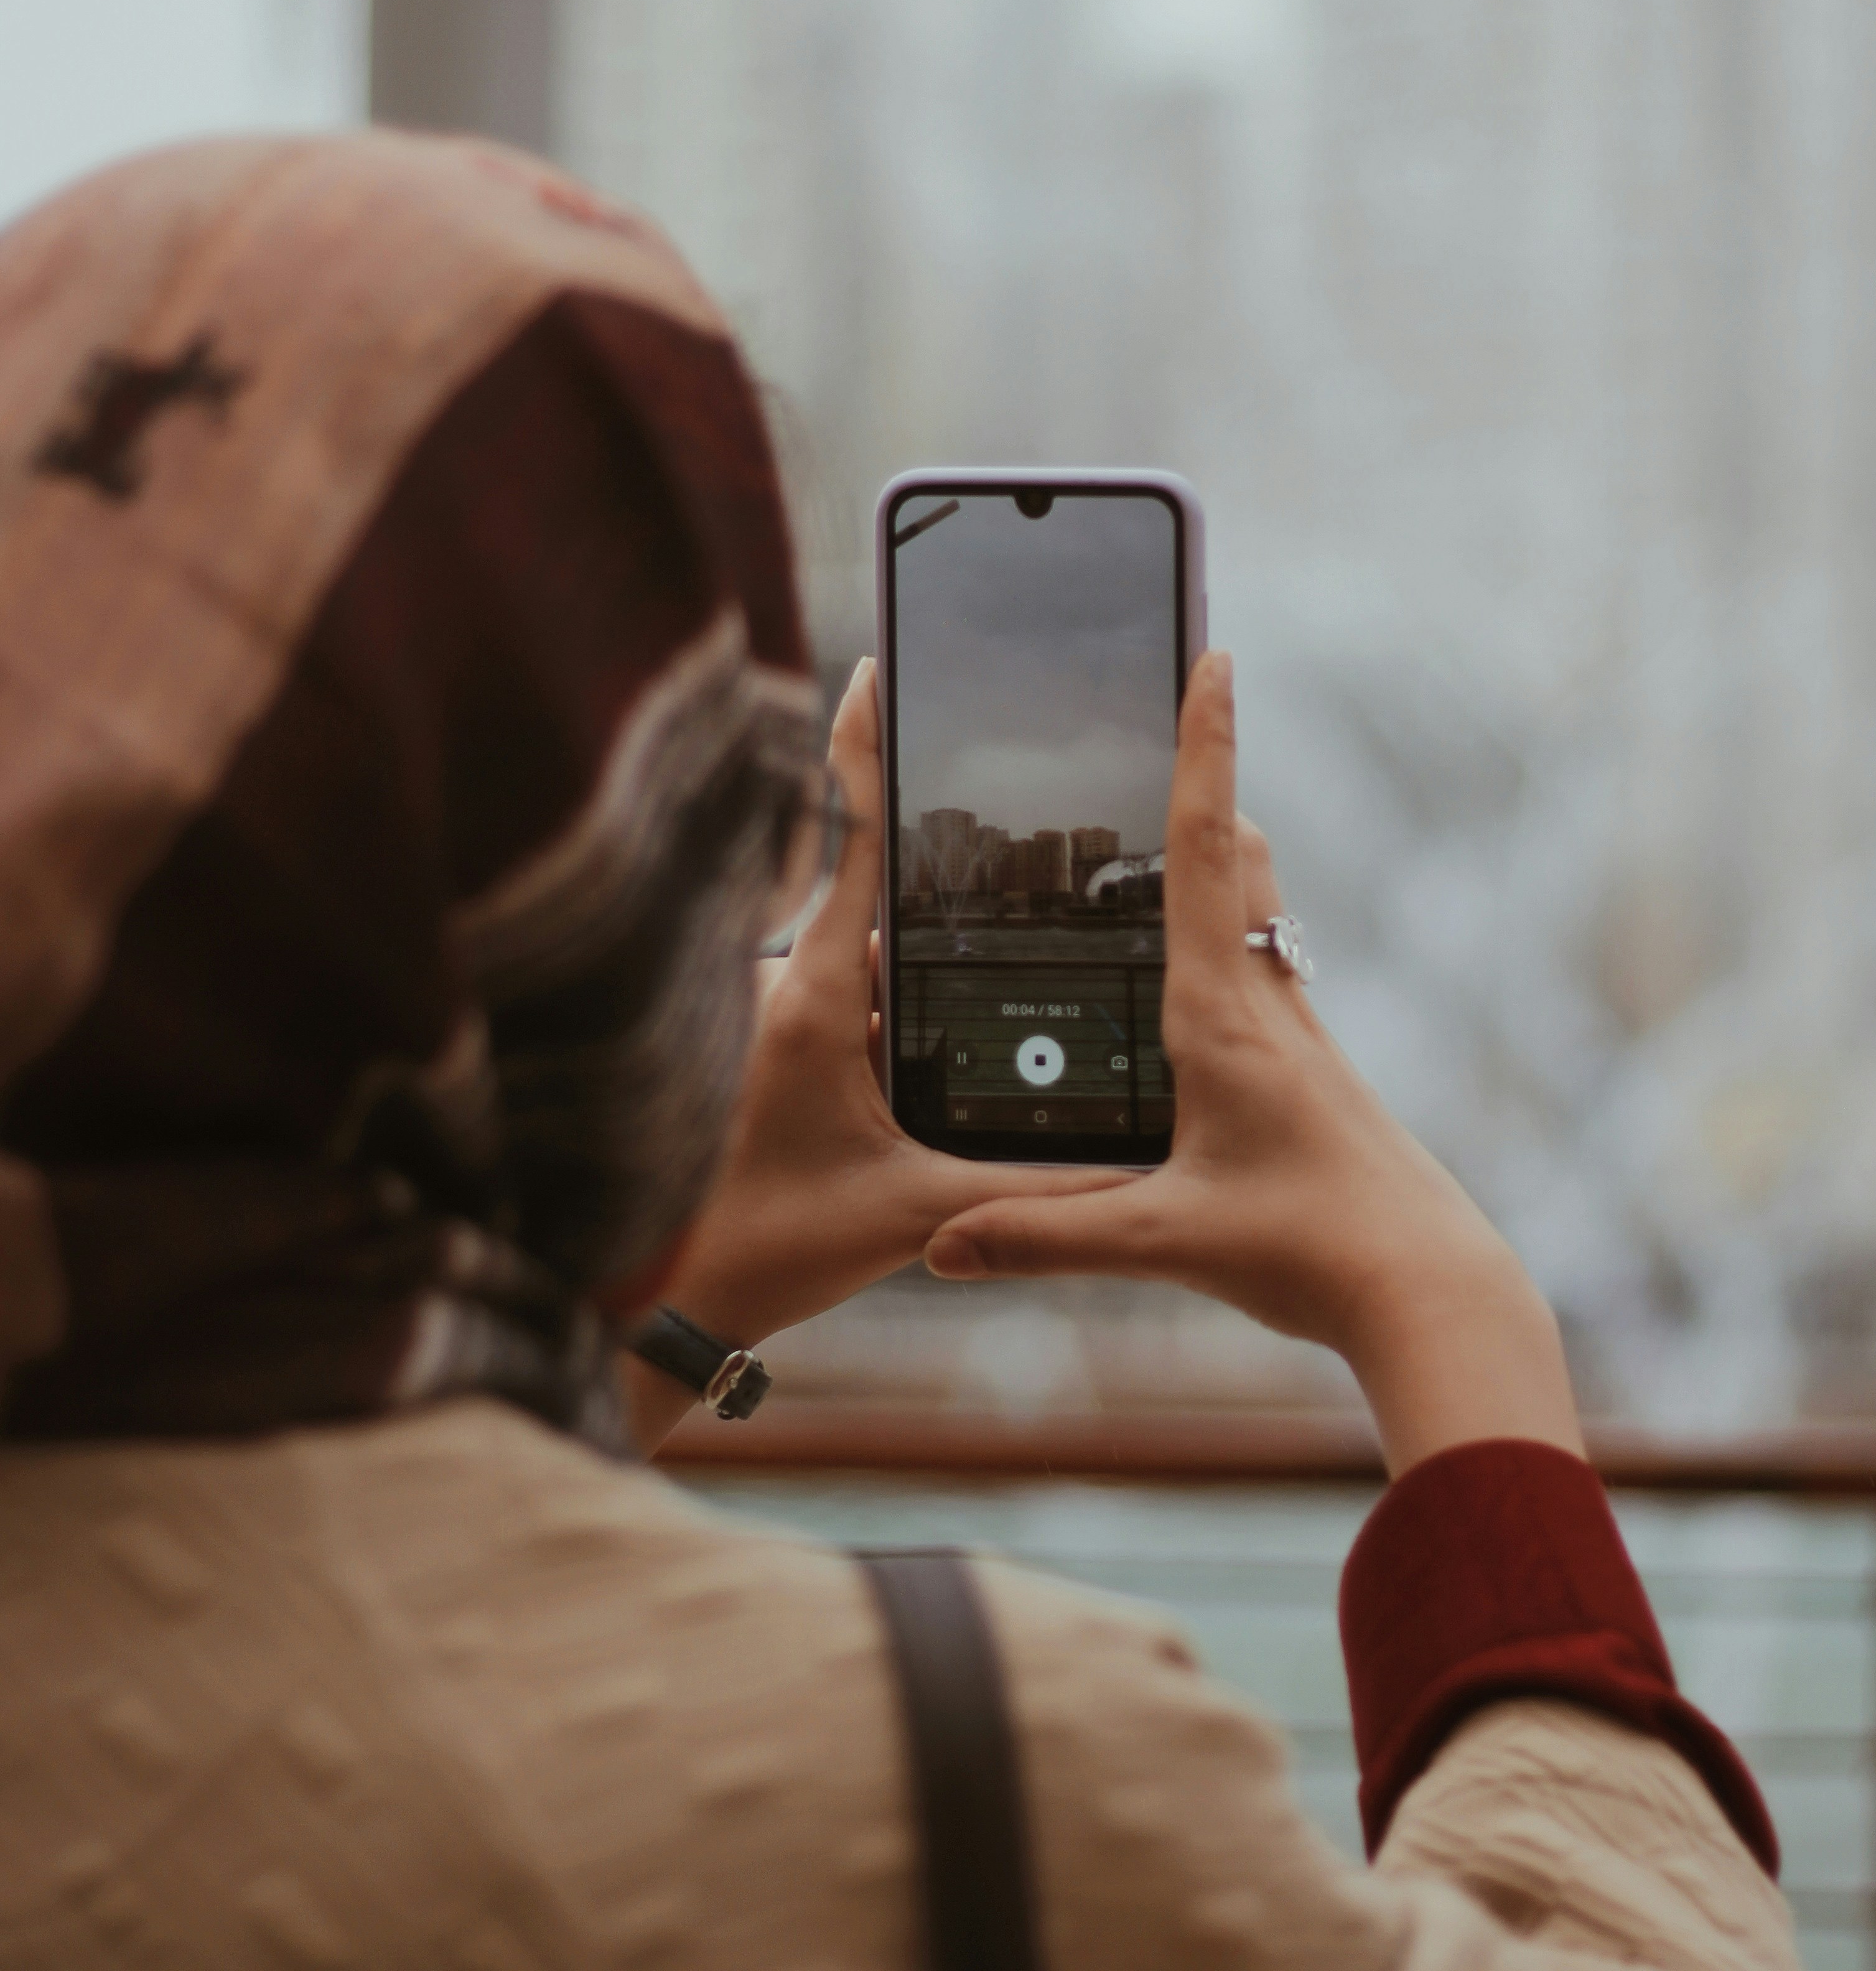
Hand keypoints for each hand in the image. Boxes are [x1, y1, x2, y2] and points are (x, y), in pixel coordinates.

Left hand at [621, 657, 1113, 1448]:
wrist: (658, 1300)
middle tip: (976, 777)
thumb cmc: (764, 1249)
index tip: (876, 669)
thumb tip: (1123, 1171)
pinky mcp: (767, 1058)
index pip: (845, 843)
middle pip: (861, 886)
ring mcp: (772, 1021)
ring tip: (979, 920)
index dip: (861, 750)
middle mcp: (785, 990)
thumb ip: (1019, 1187)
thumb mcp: (911, 1211)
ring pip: (856, 952)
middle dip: (918, 843)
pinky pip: (842, 1002)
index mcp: (817, 996)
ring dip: (908, 940)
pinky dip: (888, 997)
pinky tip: (931, 1024)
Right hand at [923, 651, 1583, 1477]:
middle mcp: (1266, 1003)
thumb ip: (1044, 1236)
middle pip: (1238, 856)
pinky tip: (1192, 974)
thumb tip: (937, 1245)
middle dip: (1203, 780)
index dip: (1206, 747)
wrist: (1429, 1291)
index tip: (1216, 656)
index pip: (1208, 848)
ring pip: (1257, 910)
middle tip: (1171, 712)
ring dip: (1220, 854)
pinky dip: (1224, 935)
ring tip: (1167, 823)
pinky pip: (1261, 972)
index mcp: (1223, 1014)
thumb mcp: (1165, 1243)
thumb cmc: (1313, 1252)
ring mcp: (1296, 1035)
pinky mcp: (1309, 1073)